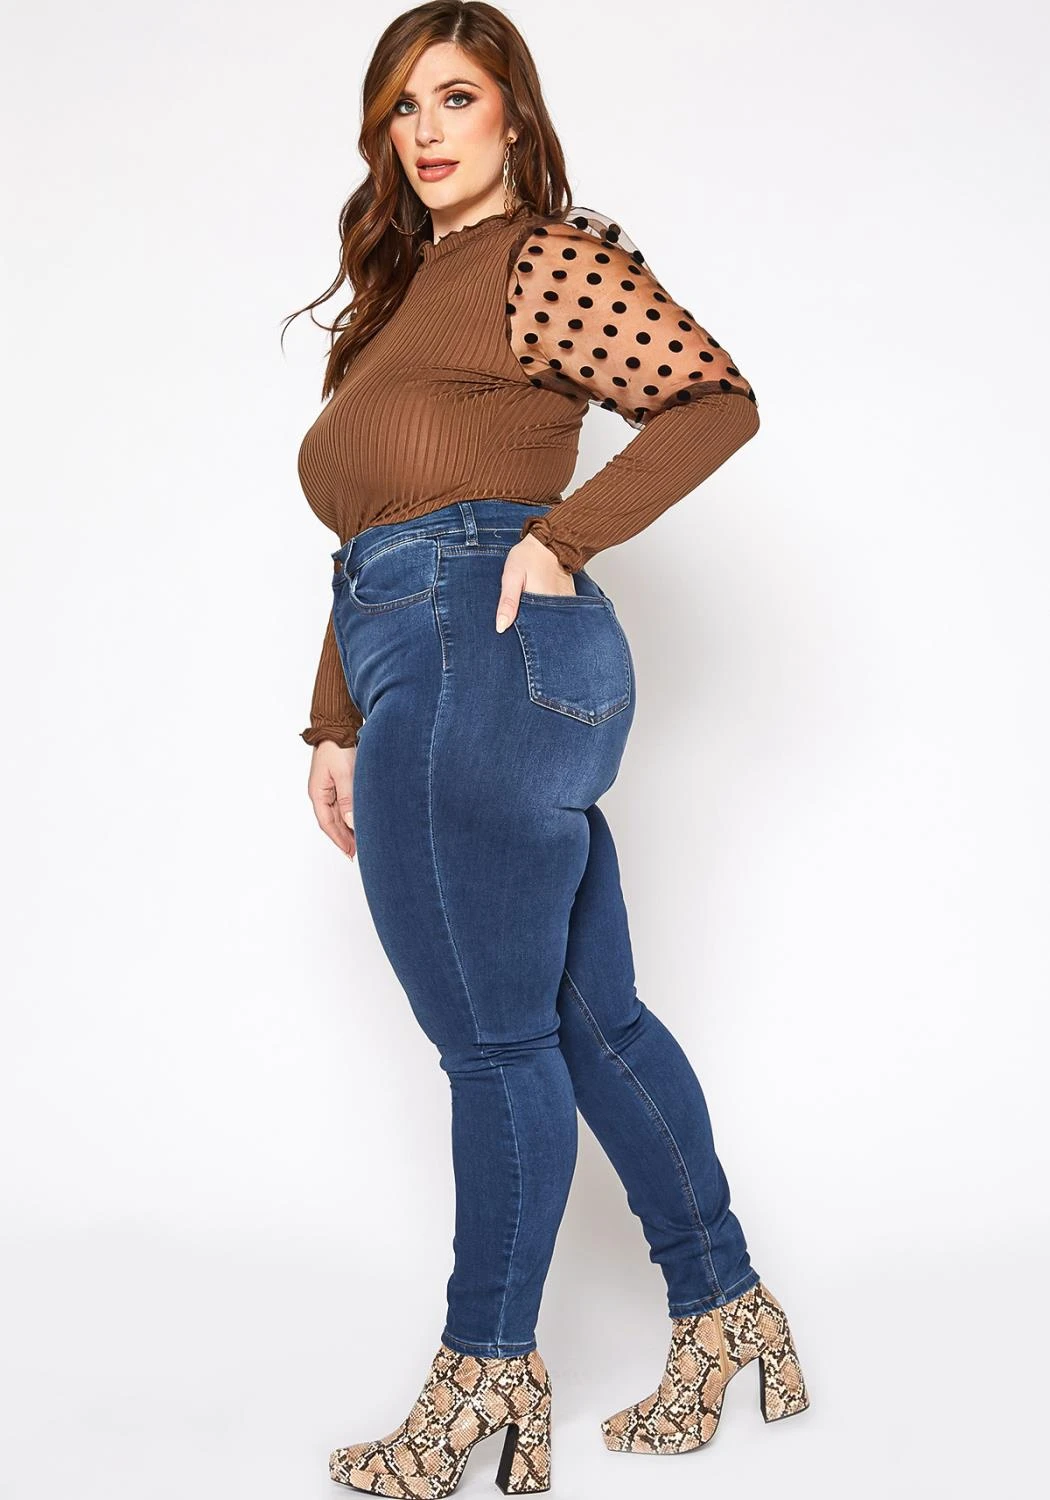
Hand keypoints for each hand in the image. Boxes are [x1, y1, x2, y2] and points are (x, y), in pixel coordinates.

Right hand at [308, 740, 356, 859]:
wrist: (338, 727)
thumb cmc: (338, 747)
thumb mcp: (344, 774)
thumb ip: (348, 799)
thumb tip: (351, 823)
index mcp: (318, 793)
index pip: (327, 823)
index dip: (339, 840)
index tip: (350, 853)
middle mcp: (322, 793)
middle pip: (332, 822)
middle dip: (344, 838)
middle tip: (358, 853)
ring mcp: (329, 788)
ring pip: (337, 815)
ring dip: (347, 828)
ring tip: (360, 842)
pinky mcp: (338, 783)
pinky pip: (342, 805)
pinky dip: (349, 816)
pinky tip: (358, 821)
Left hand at [495, 534, 574, 632]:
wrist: (548, 542)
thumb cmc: (528, 556)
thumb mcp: (511, 576)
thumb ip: (507, 602)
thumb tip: (501, 627)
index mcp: (541, 603)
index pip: (532, 629)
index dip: (523, 634)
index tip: (514, 635)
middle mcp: (556, 605)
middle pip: (543, 627)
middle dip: (533, 630)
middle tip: (522, 621)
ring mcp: (565, 602)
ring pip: (551, 620)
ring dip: (542, 621)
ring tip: (531, 613)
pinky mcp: (569, 598)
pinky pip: (559, 612)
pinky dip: (550, 613)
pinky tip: (541, 607)